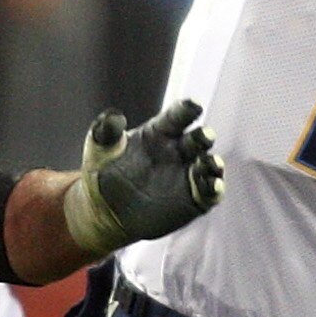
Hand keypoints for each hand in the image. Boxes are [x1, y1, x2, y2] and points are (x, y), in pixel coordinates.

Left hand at [62, 99, 223, 253]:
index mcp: (160, 132)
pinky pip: (211, 192)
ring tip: (211, 164)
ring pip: (210, 164)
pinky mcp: (195, 199)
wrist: (105, 211)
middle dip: (204, 136)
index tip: (193, 105)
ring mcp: (189, 174)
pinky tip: (213, 186)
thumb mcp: (99, 149)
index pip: (177, 117)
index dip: (186, 110)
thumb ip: (106, 132)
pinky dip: (215, 188)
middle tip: (204, 135)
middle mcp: (179, 150)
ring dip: (213, 163)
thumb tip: (113, 117)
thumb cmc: (103, 172)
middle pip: (199, 138)